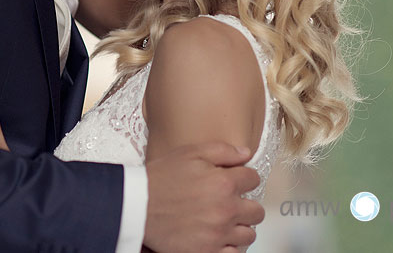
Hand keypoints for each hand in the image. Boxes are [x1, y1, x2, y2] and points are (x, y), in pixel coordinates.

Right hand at [143, 142, 263, 252]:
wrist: (136, 205)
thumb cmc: (159, 179)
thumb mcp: (190, 153)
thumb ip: (222, 151)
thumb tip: (245, 153)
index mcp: (224, 182)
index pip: (253, 179)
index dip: (245, 177)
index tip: (237, 180)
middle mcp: (225, 209)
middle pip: (256, 210)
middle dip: (246, 204)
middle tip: (231, 203)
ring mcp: (218, 233)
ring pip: (248, 234)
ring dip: (240, 227)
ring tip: (224, 221)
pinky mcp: (208, 252)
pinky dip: (230, 247)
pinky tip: (219, 237)